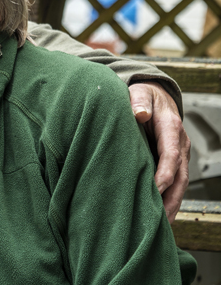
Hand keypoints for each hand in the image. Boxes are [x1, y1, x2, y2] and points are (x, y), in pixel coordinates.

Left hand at [129, 81, 190, 222]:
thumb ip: (139, 102)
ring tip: (162, 225)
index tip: (156, 187)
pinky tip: (161, 216)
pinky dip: (170, 199)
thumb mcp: (139, 93)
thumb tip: (139, 113)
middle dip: (172, 197)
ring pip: (180, 183)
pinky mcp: (174, 162)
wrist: (156, 96)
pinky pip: (175, 183)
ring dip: (172, 204)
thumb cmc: (143, 96)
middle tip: (161, 218)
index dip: (165, 172)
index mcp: (171, 127)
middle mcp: (180, 143)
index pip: (171, 154)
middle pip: (180, 175)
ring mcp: (180, 154)